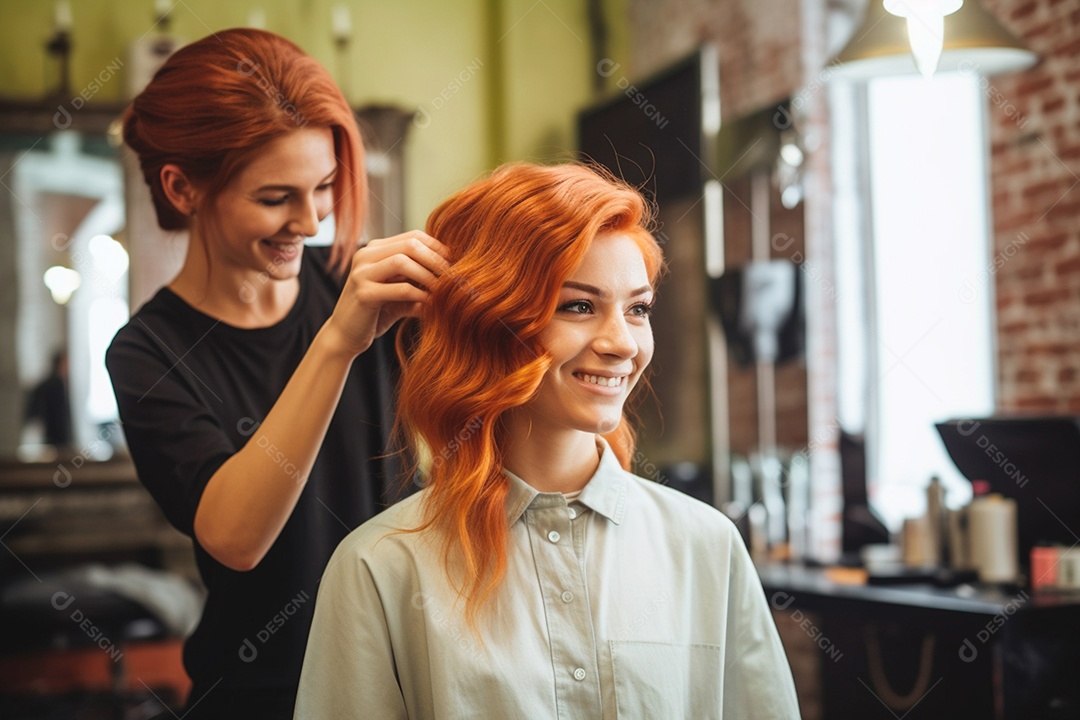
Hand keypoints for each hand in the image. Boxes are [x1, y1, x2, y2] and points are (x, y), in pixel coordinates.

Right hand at [324, 231, 450, 355]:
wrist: (345, 337)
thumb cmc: (376, 313)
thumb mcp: (401, 294)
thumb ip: (420, 282)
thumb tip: (456, 275)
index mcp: (375, 250)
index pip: (413, 236)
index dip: (437, 248)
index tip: (456, 264)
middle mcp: (365, 255)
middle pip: (410, 244)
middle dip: (436, 260)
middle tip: (455, 277)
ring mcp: (361, 273)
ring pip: (402, 261)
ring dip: (429, 276)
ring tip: (445, 290)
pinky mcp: (363, 294)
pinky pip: (399, 289)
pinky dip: (420, 295)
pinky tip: (433, 305)